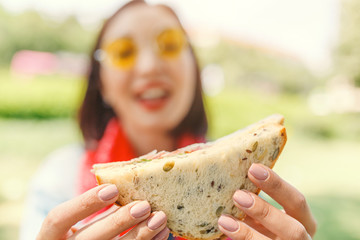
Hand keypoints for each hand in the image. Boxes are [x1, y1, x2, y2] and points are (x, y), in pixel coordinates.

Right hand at [37, 184, 169, 239]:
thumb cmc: (81, 236)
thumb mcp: (80, 223)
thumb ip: (95, 208)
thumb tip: (129, 184)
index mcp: (50, 236)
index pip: (58, 218)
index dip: (84, 203)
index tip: (113, 188)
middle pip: (91, 239)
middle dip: (119, 222)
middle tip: (145, 205)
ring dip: (141, 235)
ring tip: (160, 217)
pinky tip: (163, 233)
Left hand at [218, 163, 316, 239]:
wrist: (263, 239)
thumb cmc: (265, 224)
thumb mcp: (268, 212)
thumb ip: (257, 196)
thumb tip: (232, 171)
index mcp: (305, 221)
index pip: (297, 201)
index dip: (277, 185)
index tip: (253, 168)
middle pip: (292, 229)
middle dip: (264, 211)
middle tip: (238, 195)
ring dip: (247, 233)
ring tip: (224, 219)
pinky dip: (239, 239)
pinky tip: (222, 229)